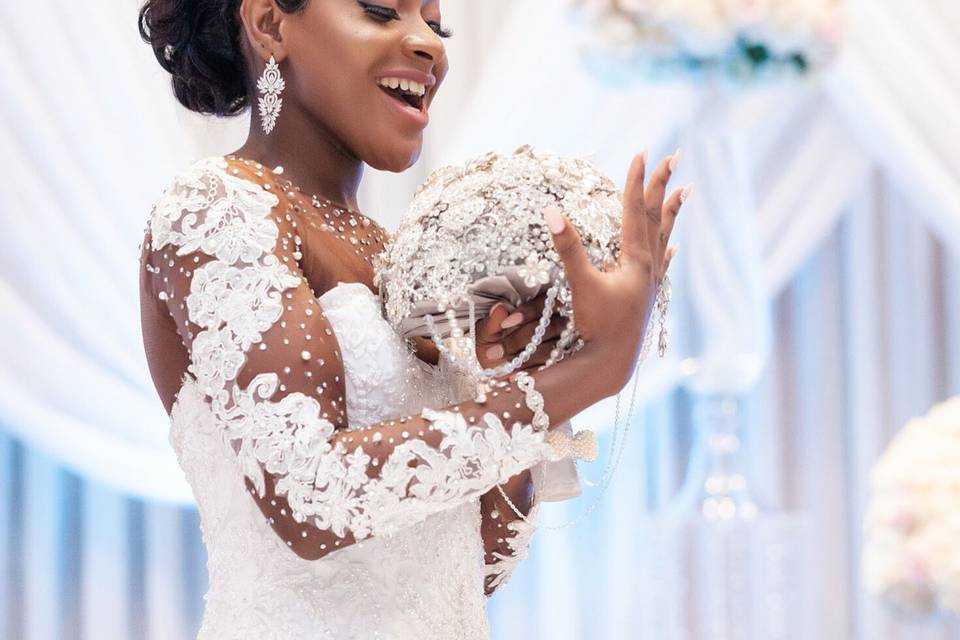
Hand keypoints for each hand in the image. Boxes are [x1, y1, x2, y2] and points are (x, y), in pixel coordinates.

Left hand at [474, 291, 569, 371]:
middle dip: (520, 339)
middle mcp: (557, 326)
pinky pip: (550, 369)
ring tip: (503, 366)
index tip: (505, 323)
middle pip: (550, 326)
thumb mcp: (486, 336)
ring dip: (525, 358)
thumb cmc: (493, 348)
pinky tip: (514, 377)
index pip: (543, 304)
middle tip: (496, 351)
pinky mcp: (560, 367)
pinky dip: (531, 373)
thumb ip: (492, 323)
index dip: (527, 312)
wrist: (495, 372)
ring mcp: (562, 347)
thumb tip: (499, 309)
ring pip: (552, 349)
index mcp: (540, 311)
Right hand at [545, 150, 686, 393]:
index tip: (642, 152)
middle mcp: (648, 267)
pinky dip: (667, 250)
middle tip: (674, 156)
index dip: (636, 180)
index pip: (635, 209)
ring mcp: (650, 282)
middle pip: (656, 216)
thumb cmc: (598, 327)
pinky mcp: (646, 298)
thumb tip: (551, 212)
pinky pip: (661, 265)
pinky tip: (674, 247)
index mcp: (635, 259)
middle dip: (663, 185)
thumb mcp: (580, 285)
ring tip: (686, 191)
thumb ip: (567, 248)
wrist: (612, 364)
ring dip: (672, 212)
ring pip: (663, 237)